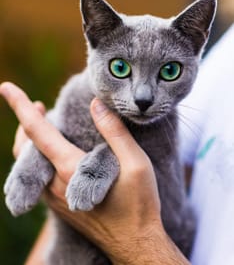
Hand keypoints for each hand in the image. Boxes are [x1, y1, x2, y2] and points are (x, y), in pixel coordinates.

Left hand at [0, 82, 189, 264]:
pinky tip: (52, 153)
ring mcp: (55, 198)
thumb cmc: (139, 204)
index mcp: (70, 169)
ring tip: (44, 124)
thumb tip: (96, 104)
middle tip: (36, 105)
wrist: (136, 244)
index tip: (6, 87)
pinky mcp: (60, 207)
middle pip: (24, 148)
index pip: (37, 131)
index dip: (20, 106)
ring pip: (27, 164)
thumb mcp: (135, 163)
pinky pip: (37, 178)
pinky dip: (37, 158)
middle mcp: (55, 184)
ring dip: (30, 141)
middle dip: (25, 122)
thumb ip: (114, 131)